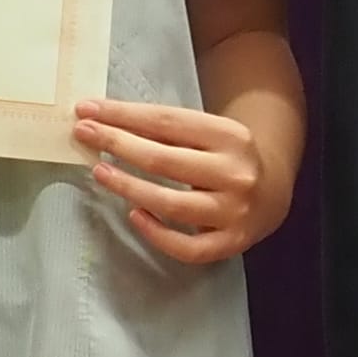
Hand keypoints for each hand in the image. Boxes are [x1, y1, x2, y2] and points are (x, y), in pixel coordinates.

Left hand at [77, 95, 277, 268]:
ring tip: (99, 171)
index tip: (88, 109)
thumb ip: (167, 130)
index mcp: (231, 135)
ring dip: (128, 186)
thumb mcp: (208, 134)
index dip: (123, 115)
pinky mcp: (231, 242)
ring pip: (171, 203)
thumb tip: (106, 119)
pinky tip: (133, 215)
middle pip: (164, 159)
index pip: (167, 122)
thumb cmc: (225, 158)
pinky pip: (187, 247)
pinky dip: (156, 233)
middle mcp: (236, 172)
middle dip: (117, 143)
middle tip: (84, 133)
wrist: (274, 193)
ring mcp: (235, 211)